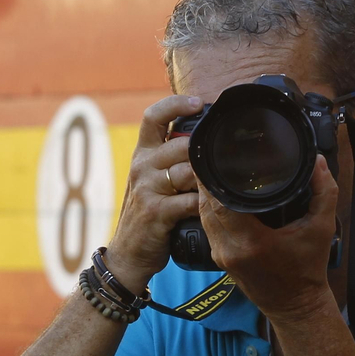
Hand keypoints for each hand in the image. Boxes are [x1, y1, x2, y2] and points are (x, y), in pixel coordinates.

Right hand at [102, 95, 204, 293]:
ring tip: (220, 187)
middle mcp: (141, 166)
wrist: (128, 253)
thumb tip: (207, 140)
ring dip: (208, 181)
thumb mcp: (153, 180)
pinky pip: (190, 200)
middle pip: (182, 145)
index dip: (175, 104)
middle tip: (226, 161)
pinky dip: (205, 204)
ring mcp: (147, 188)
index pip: (153, 116)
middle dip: (205, 154)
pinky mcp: (156, 211)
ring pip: (188, 171)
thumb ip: (172, 159)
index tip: (199, 102)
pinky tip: (213, 208)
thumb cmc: (150, 213)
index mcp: (142, 153)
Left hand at [198, 156, 338, 323]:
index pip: (218, 202)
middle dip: (207, 180)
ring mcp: (221, 255)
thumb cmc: (308, 270)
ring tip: (213, 169)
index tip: (215, 155)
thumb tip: (318, 162)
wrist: (297, 306)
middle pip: (205, 206)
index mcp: (250, 241)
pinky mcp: (219, 258)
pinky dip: (210, 209)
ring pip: (202, 216)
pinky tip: (218, 194)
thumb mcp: (322, 228)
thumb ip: (324, 192)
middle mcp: (229, 249)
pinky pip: (207, 227)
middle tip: (213, 156)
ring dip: (206, 194)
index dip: (212, 177)